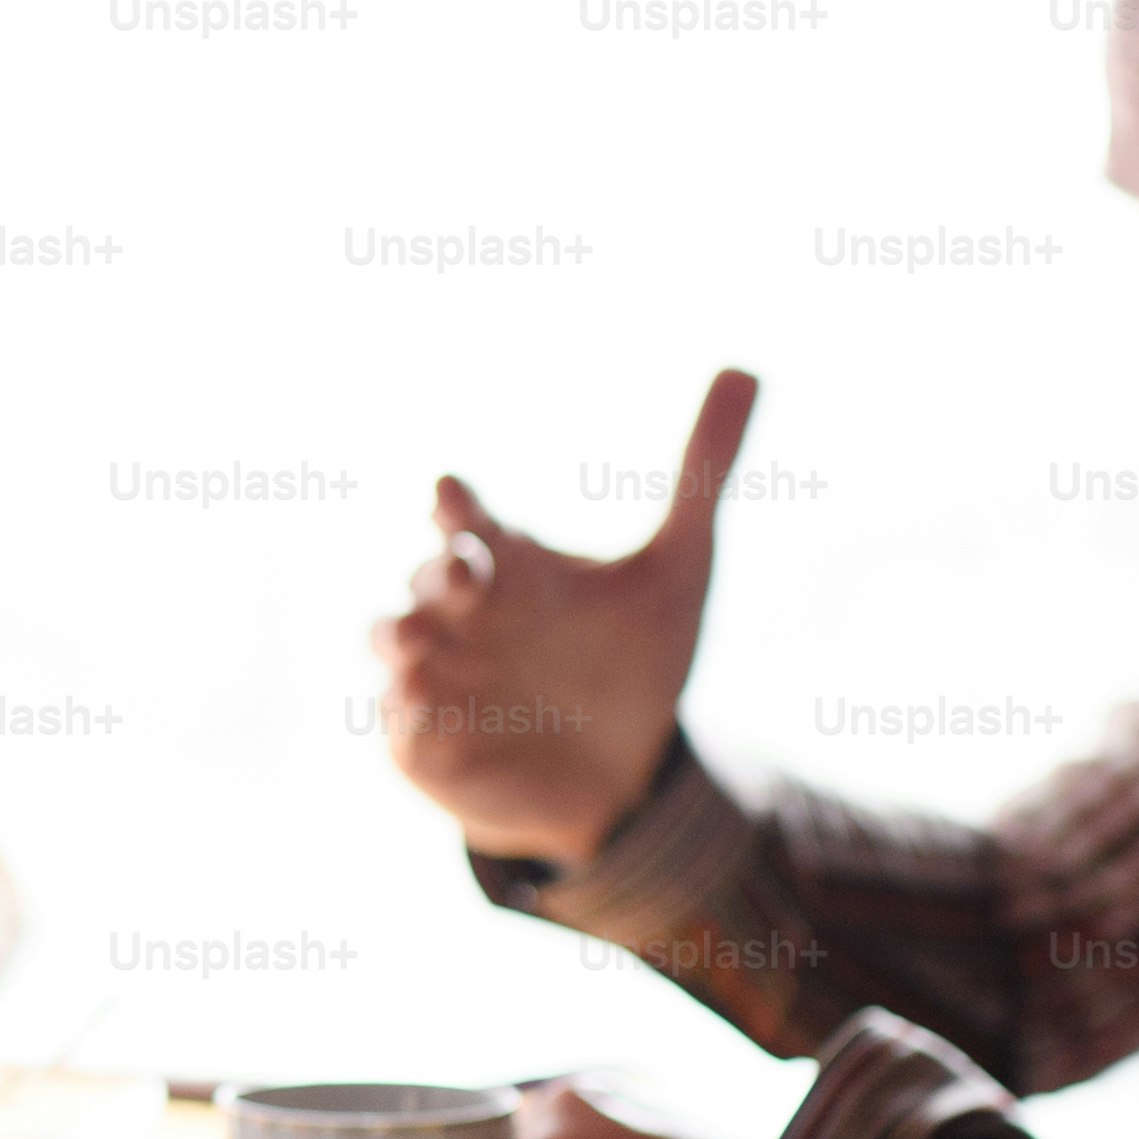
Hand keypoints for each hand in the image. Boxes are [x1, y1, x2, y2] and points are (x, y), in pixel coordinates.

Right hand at [371, 367, 761, 866]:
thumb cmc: (637, 656)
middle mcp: (463, 614)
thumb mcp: (678, 566)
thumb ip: (701, 469)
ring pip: (393, 643)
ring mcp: (437, 676)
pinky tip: (421, 706)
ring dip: (396, 638)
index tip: (451, 493)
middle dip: (435, 576)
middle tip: (463, 576)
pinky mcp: (428, 744)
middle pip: (425, 579)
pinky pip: (405, 726)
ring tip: (413, 643)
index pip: (469, 520)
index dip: (455, 506)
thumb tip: (744, 367)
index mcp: (510, 564)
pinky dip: (408, 714)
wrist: (626, 771)